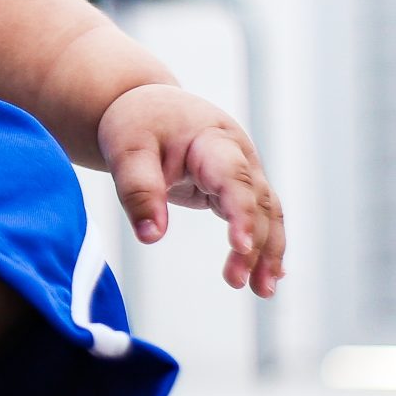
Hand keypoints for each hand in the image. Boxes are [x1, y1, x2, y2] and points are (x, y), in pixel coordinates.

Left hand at [98, 84, 284, 296]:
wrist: (148, 105)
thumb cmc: (139, 122)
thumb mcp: (127, 149)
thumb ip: (138, 190)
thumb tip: (150, 236)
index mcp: (213, 140)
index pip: (235, 179)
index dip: (241, 213)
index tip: (240, 247)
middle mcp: (239, 156)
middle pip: (258, 202)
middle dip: (255, 243)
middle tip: (238, 281)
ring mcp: (243, 171)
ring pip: (267, 213)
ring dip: (268, 252)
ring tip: (262, 290)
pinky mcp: (236, 188)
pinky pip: (259, 217)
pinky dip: (265, 245)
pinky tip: (268, 277)